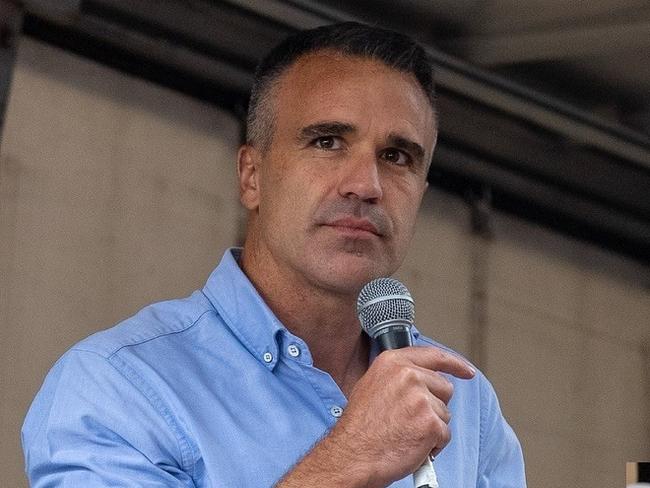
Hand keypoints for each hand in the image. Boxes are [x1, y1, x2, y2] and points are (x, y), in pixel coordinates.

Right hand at [277, 346, 474, 487]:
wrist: (353, 455)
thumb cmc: (359, 428)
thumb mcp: (371, 386)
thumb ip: (397, 376)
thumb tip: (419, 378)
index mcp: (392, 362)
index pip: (433, 355)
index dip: (454, 364)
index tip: (466, 371)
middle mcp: (408, 374)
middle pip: (444, 387)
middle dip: (435, 405)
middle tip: (412, 420)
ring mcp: (421, 398)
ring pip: (445, 412)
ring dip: (432, 426)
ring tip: (407, 433)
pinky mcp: (431, 422)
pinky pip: (445, 434)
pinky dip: (433, 445)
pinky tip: (412, 445)